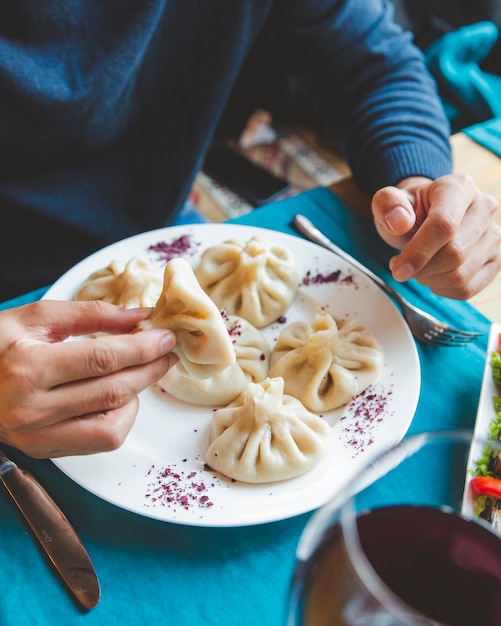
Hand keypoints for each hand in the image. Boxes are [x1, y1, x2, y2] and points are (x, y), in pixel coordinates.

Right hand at [0, 300, 176, 457]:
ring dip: (136, 398)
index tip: (166, 337)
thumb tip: (139, 316)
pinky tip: (117, 397)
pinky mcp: (43, 451)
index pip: (102, 359)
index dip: (142, 347)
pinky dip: (119, 419)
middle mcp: (31, 408)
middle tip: (167, 353)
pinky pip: (98, 442)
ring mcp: (36, 436)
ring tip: (138, 374)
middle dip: (150, 370)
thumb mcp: (37, 317)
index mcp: (27, 367)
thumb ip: (91, 314)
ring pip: (112, 427)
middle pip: (113, 392)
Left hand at [371, 174, 500, 298]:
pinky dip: (442, 289)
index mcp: (458, 188)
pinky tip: (432, 276)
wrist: (423, 218)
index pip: (444, 224)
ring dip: (430, 280)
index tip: (397, 269)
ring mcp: (494, 236)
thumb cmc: (407, 211)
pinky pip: (467, 289)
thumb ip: (387, 205)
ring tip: (417, 268)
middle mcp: (484, 208)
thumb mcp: (388, 203)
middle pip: (454, 254)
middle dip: (421, 269)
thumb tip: (399, 222)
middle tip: (401, 266)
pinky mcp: (496, 260)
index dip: (419, 252)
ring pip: (460, 276)